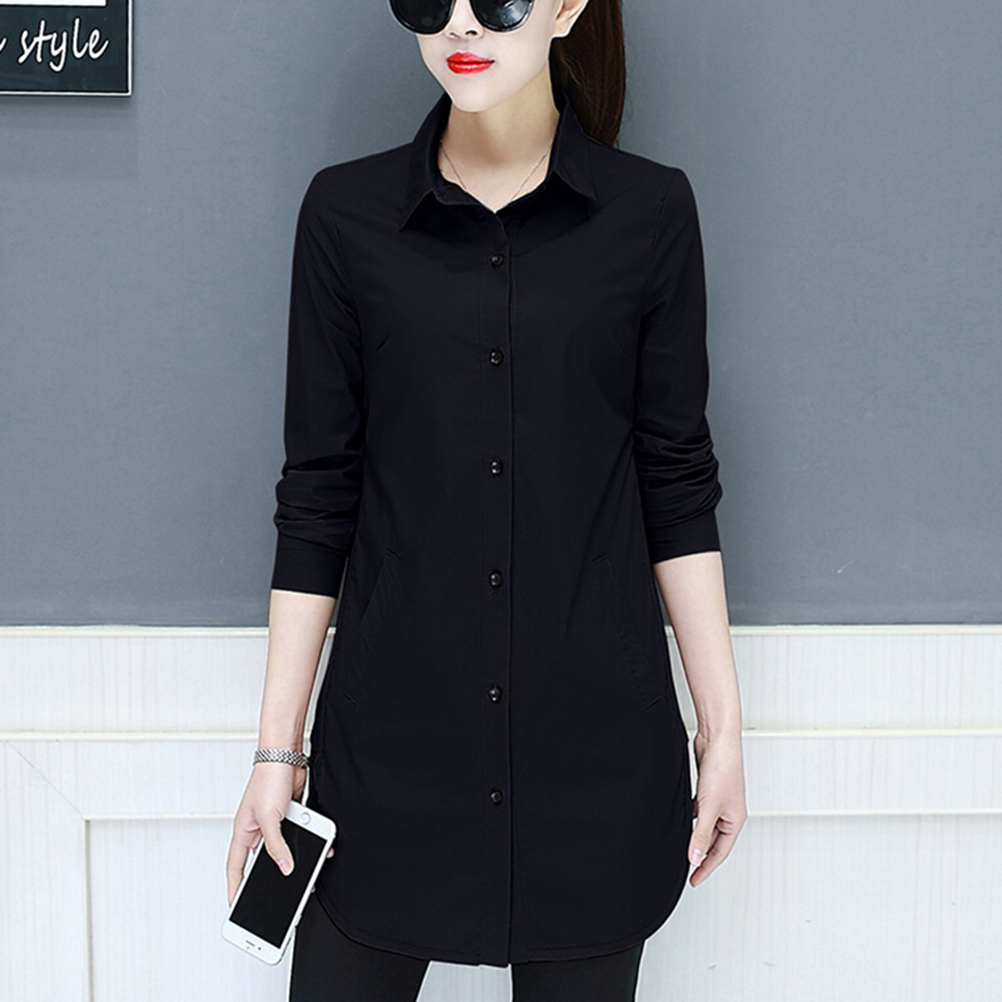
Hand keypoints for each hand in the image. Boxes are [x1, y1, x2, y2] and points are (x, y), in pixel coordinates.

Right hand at [224, 762, 333, 906]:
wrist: (286, 755)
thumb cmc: (267, 779)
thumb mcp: (269, 818)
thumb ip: (276, 845)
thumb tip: (285, 868)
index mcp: (243, 832)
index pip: (236, 867)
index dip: (235, 888)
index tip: (236, 907)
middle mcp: (258, 829)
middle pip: (263, 862)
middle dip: (271, 879)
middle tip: (279, 898)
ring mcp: (275, 823)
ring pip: (285, 848)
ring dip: (296, 858)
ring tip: (307, 875)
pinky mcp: (291, 815)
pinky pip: (300, 833)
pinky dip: (310, 840)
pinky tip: (321, 848)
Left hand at [687, 729, 746, 886]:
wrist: (717, 739)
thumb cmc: (723, 767)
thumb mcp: (709, 807)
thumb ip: (700, 834)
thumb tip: (695, 858)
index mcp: (734, 820)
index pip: (720, 852)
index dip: (706, 868)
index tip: (694, 880)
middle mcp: (728, 812)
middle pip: (713, 841)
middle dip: (700, 855)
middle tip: (687, 869)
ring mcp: (717, 800)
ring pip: (705, 825)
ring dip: (694, 836)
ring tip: (681, 847)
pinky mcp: (707, 789)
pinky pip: (698, 811)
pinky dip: (690, 818)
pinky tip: (680, 819)